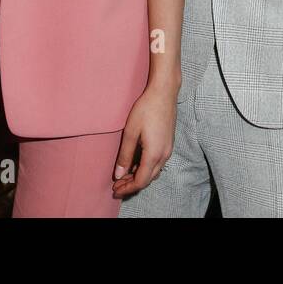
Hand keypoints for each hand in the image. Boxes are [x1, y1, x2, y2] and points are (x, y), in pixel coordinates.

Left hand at [112, 83, 176, 198]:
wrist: (164, 93)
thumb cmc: (146, 109)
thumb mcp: (130, 132)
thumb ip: (125, 155)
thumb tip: (118, 175)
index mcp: (154, 154)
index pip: (141, 181)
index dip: (127, 188)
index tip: (114, 190)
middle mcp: (164, 156)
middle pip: (148, 179)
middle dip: (131, 185)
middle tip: (116, 186)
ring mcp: (168, 150)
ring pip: (153, 172)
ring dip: (139, 177)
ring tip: (123, 177)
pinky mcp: (168, 144)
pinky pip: (157, 164)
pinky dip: (145, 169)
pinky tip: (135, 164)